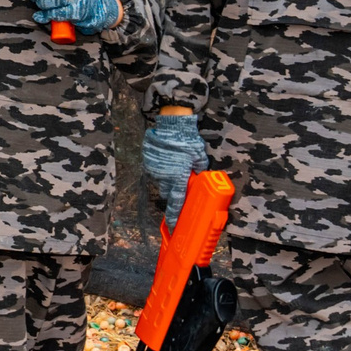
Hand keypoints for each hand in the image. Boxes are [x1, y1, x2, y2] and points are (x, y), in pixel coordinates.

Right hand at [141, 111, 209, 226]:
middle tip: (179, 185)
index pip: (176, 203)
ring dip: (166, 178)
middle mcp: (164, 177)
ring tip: (173, 167)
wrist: (170, 124)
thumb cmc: (187, 140)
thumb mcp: (199, 155)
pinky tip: (166, 159)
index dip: (174, 216)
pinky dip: (161, 168)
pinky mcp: (148, 161)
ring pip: (160, 181)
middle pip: (167, 192)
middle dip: (172, 192)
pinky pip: (155, 170)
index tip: (172, 226)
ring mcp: (154, 169)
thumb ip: (200, 168)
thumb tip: (201, 173)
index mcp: (178, 178)